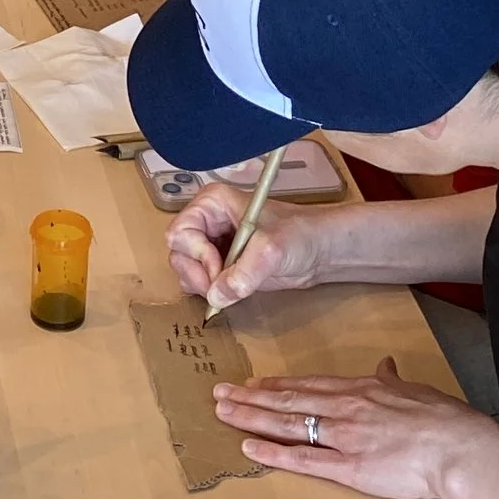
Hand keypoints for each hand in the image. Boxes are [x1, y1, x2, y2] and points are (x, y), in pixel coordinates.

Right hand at [166, 180, 334, 314]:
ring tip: (229, 289)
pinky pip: (199, 281)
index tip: (219, 270)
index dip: (196, 255)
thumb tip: (216, 296)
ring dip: (201, 285)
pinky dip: (209, 292)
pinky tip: (230, 292)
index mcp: (211, 203)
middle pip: (178, 252)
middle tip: (219, 288)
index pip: (180, 232)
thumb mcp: (272, 249)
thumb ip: (244, 272)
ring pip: (185, 269)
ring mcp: (212, 243)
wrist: (320, 250)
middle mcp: (207, 221)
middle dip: (196, 274)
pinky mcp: (221, 264)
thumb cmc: (299, 235)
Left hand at [212, 354, 497, 498]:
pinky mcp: (348, 467)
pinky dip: (273, 453)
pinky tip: (249, 448)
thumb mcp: (412, 389)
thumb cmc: (440, 418)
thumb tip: (385, 366)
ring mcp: (342, 436)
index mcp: (358, 389)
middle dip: (250, 397)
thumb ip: (391, 379)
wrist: (456, 446)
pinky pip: (303, 459)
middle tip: (218, 394)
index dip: (275, 385)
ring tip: (223, 414)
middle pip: (287, 401)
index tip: (251, 383)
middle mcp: (343, 408)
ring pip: (287, 424)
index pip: (307, 385)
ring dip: (251, 418)